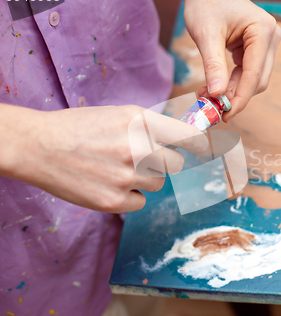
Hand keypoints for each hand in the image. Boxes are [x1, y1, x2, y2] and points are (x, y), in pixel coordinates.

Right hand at [1, 104, 206, 212]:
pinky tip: (107, 183)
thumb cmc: (80, 127)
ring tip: (116, 168)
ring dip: (144, 179)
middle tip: (140, 158)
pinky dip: (128, 196)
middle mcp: (139, 147)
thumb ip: (152, 126)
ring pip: (158, 184)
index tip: (208, 150)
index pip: (189, 137)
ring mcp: (127, 176)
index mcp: (141, 121)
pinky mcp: (114, 201)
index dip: (201, 145)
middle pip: (175, 164)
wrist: (39, 146)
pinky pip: (140, 201)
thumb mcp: (120, 114)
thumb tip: (183, 138)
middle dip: (162, 163)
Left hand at [184, 0, 280, 121]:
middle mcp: (271, 37)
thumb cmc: (206, 4)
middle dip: (238, 96)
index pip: (254, 73)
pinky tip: (217, 87)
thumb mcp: (206, 35)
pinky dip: (233, 83)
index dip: (241, 97)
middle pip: (259, 79)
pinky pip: (248, 72)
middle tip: (215, 108)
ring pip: (255, 79)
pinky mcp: (257, 48)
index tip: (226, 114)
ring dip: (235, 91)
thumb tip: (217, 95)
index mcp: (263, 30)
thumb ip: (213, 66)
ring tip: (211, 97)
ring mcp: (266, 43)